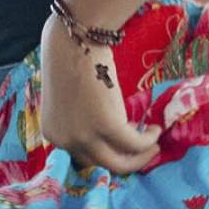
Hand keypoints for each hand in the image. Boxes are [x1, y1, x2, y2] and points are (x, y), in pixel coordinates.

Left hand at [37, 14, 158, 176]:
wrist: (74, 43)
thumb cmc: (71, 62)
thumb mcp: (70, 100)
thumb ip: (81, 118)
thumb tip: (105, 123)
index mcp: (53, 135)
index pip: (83, 158)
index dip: (108, 154)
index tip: (125, 145)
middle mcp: (65, 142)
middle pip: (102, 166)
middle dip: (128, 162)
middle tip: (146, 151)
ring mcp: (84, 135)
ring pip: (119, 163)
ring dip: (141, 157)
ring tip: (154, 144)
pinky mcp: (106, 125)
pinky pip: (134, 143)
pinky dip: (148, 139)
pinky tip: (156, 128)